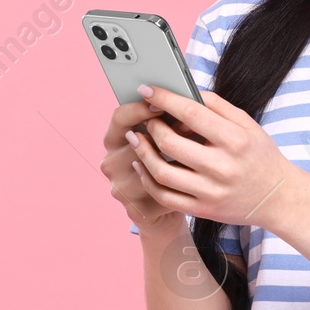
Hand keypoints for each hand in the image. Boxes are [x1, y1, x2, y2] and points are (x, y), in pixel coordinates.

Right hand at [100, 97, 196, 232]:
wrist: (177, 199)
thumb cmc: (175, 157)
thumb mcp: (168, 133)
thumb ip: (170, 118)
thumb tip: (187, 100)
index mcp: (114, 138)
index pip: (120, 117)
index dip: (140, 109)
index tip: (163, 102)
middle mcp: (111, 163)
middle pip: (131, 142)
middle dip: (161, 133)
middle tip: (188, 125)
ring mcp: (120, 188)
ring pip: (146, 169)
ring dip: (173, 159)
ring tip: (199, 150)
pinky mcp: (135, 209)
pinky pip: (158, 194)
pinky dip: (178, 185)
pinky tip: (196, 177)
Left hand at [126, 83, 300, 230]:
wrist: (277, 197)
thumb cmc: (260, 155)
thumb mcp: (247, 124)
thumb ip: (216, 105)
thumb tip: (183, 92)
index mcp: (235, 140)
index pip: (191, 113)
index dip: (164, 99)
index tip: (146, 90)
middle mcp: (222, 167)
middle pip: (170, 142)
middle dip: (151, 126)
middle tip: (146, 118)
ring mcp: (211, 192)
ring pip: (161, 172)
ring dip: (142, 152)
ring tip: (138, 140)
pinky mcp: (202, 210)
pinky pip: (164, 196)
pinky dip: (147, 179)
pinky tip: (142, 165)